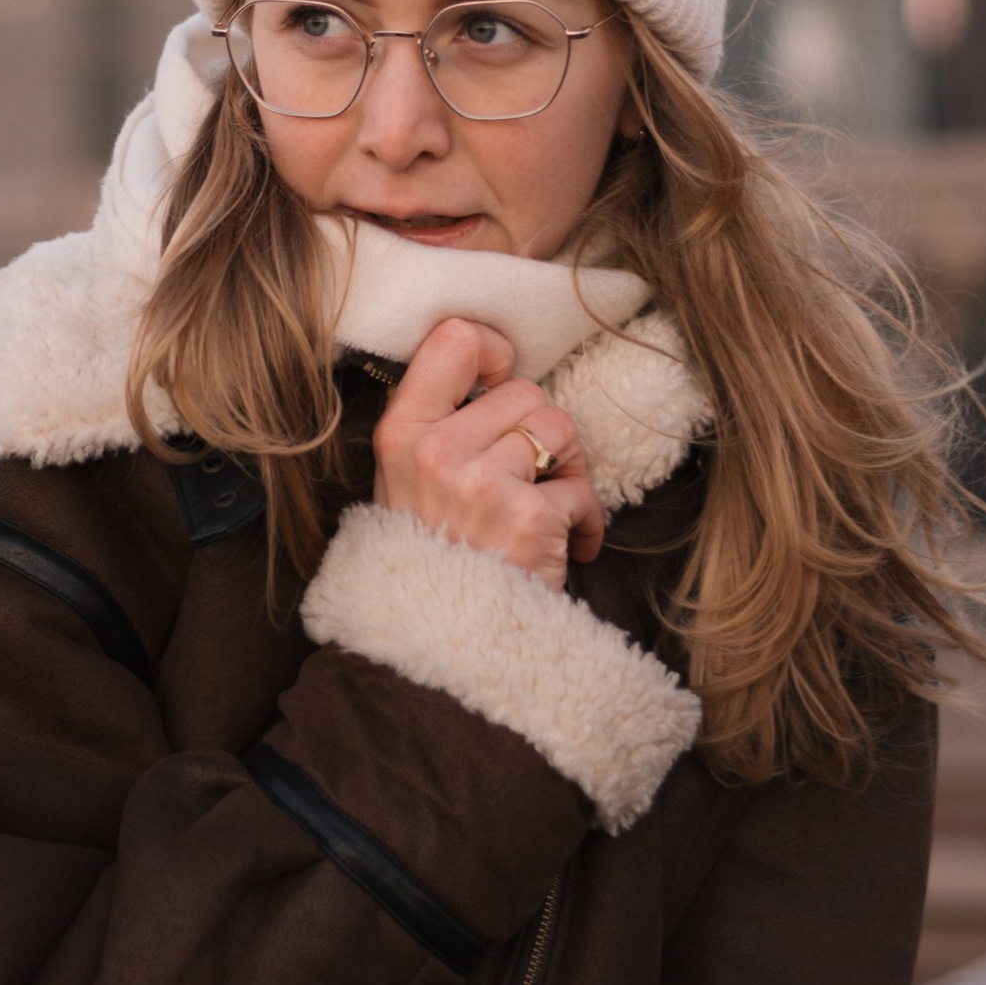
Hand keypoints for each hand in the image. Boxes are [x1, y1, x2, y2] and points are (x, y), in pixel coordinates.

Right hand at [371, 317, 605, 584]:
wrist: (440, 644)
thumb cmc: (433, 555)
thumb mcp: (405, 479)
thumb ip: (439, 422)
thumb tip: (496, 372)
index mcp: (400, 432)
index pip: (454, 340)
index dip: (495, 352)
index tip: (503, 383)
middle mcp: (435, 452)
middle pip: (526, 391)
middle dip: (541, 431)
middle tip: (532, 475)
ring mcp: (480, 484)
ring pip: (560, 430)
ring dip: (568, 470)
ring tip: (550, 507)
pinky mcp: (527, 518)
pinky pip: (582, 490)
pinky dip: (585, 520)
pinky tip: (566, 546)